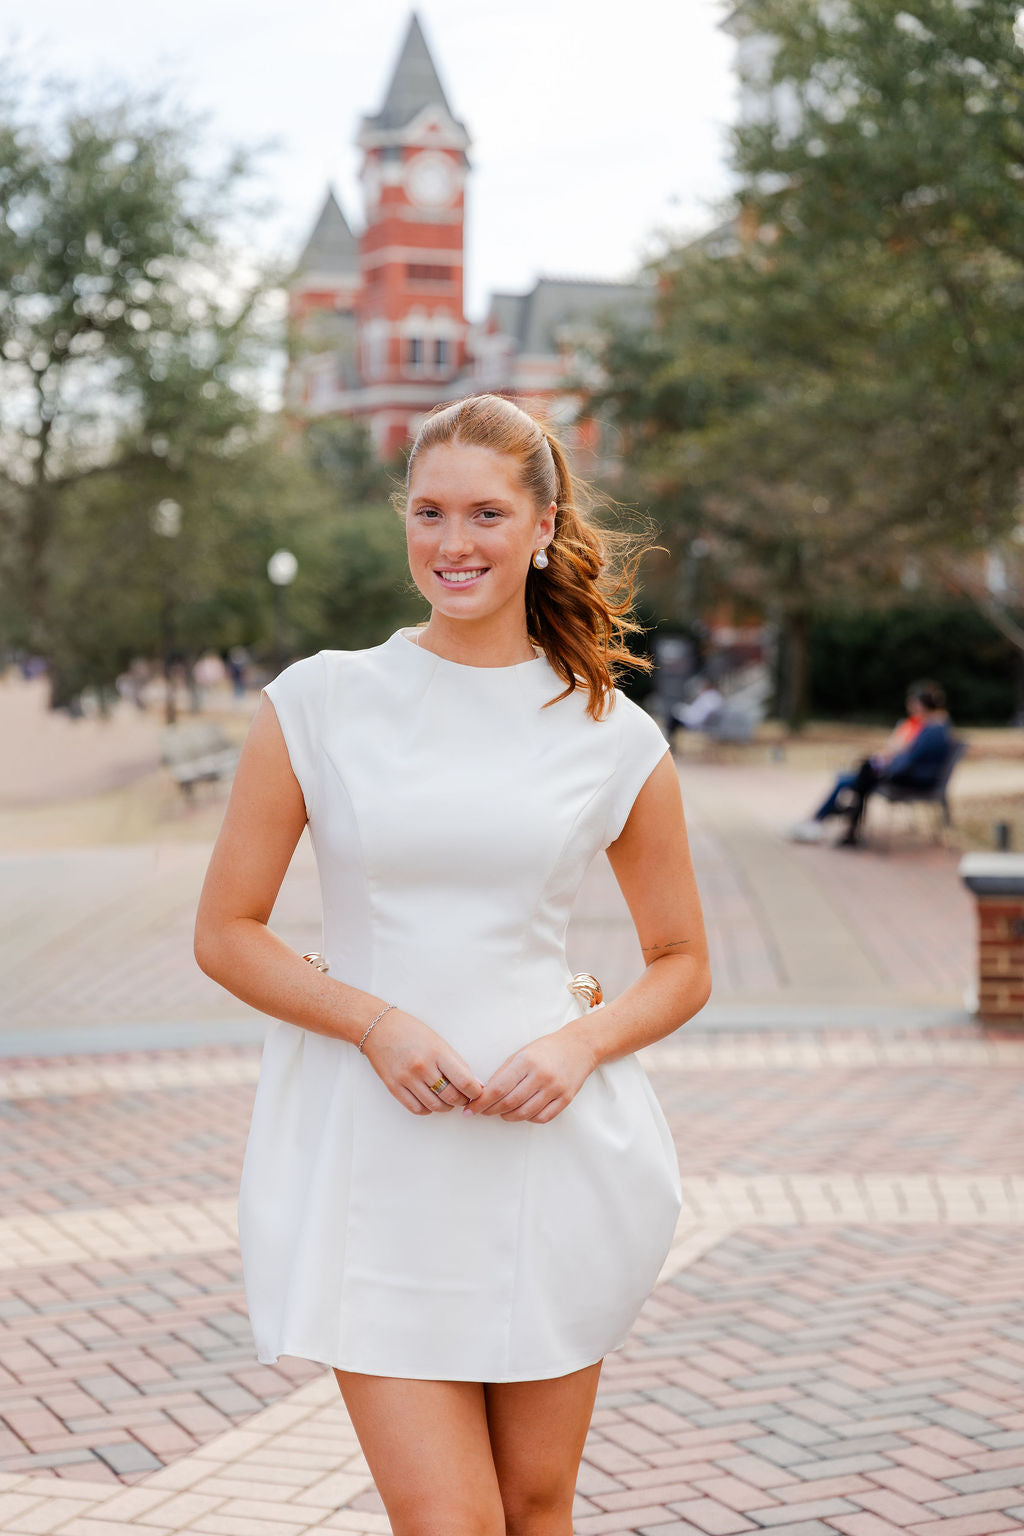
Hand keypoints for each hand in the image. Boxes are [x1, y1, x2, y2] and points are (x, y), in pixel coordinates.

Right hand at [361, 1009, 483, 1116]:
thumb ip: (456, 1063)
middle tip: (464, 1097)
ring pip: (435, 1105)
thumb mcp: (438, 1042)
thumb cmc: (412, 1032)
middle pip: (451, 1097)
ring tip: (448, 1100)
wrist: (379, 1028)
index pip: (464, 1081)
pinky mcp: (394, 1087)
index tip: (477, 1093)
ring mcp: (407, 1078)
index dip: (475, 1092)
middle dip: (462, 1100)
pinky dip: (428, 1109)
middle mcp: (422, 1066)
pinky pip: (416, 1109)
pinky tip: (431, 1101)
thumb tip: (475, 1084)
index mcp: (437, 1052)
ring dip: (446, 1107)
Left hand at [469, 1029, 596, 1123]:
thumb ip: (504, 1073)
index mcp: (526, 1061)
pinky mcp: (566, 1099)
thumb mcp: (521, 1053)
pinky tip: (522, 1113)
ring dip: (508, 1116)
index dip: (481, 1102)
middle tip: (481, 1112)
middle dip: (491, 1110)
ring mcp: (555, 1088)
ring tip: (501, 1113)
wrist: (580, 1046)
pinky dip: (528, 1118)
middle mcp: (541, 1075)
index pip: (499, 1088)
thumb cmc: (546, 1049)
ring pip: (525, 1113)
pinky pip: (542, 1117)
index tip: (469, 1110)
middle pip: (510, 1102)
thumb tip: (484, 1093)